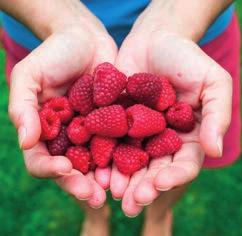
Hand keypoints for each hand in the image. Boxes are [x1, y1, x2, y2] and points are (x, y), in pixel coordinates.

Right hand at [8, 13, 116, 207]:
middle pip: (71, 169)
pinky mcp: (112, 123)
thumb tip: (25, 143)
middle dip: (81, 184)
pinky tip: (132, 167)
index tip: (64, 171)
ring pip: (96, 162)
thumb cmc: (54, 54)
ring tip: (115, 190)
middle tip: (96, 197)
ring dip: (104, 178)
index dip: (51, 169)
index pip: (42, 160)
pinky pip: (117, 143)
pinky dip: (122, 157)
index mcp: (44, 131)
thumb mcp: (30, 76)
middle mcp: (68, 137)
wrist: (85, 39)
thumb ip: (23, 108)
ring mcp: (91, 132)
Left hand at [110, 13, 231, 215]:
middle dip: (143, 187)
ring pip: (131, 162)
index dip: (173, 176)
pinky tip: (96, 170)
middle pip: (154, 169)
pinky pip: (110, 143)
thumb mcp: (213, 83)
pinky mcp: (117, 122)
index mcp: (187, 135)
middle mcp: (162, 139)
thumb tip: (215, 150)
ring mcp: (138, 132)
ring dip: (122, 180)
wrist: (155, 40)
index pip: (184, 164)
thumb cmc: (187, 58)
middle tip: (130, 203)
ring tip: (110, 193)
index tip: (159, 184)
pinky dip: (104, 157)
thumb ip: (216, 116)